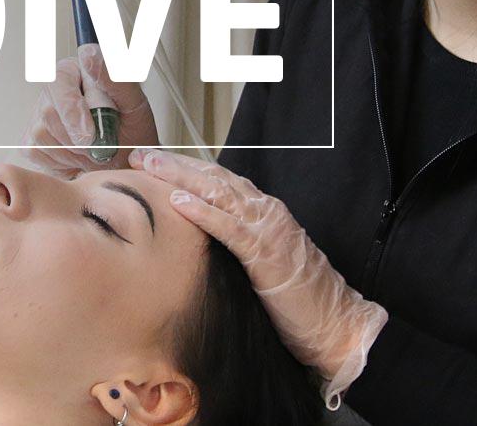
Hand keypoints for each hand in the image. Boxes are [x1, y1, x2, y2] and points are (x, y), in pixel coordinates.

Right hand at [20, 44, 159, 177]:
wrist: (126, 163)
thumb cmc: (132, 132)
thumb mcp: (134, 104)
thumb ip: (114, 78)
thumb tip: (88, 54)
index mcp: (77, 71)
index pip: (59, 78)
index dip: (72, 109)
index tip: (90, 134)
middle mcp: (54, 90)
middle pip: (48, 111)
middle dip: (78, 137)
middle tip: (101, 146)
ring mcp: (38, 115)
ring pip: (42, 134)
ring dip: (73, 151)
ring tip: (93, 150)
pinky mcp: (31, 141)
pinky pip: (37, 152)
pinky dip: (62, 162)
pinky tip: (79, 157)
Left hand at [130, 147, 387, 409]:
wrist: (335, 321)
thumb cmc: (298, 297)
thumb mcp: (262, 260)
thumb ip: (239, 240)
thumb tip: (201, 236)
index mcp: (264, 211)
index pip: (219, 180)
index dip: (185, 168)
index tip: (152, 161)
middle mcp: (266, 211)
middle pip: (214, 178)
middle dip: (175, 165)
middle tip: (141, 154)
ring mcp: (268, 229)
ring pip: (219, 193)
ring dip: (181, 178)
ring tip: (151, 167)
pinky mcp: (267, 254)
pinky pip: (230, 228)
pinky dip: (203, 212)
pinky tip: (178, 202)